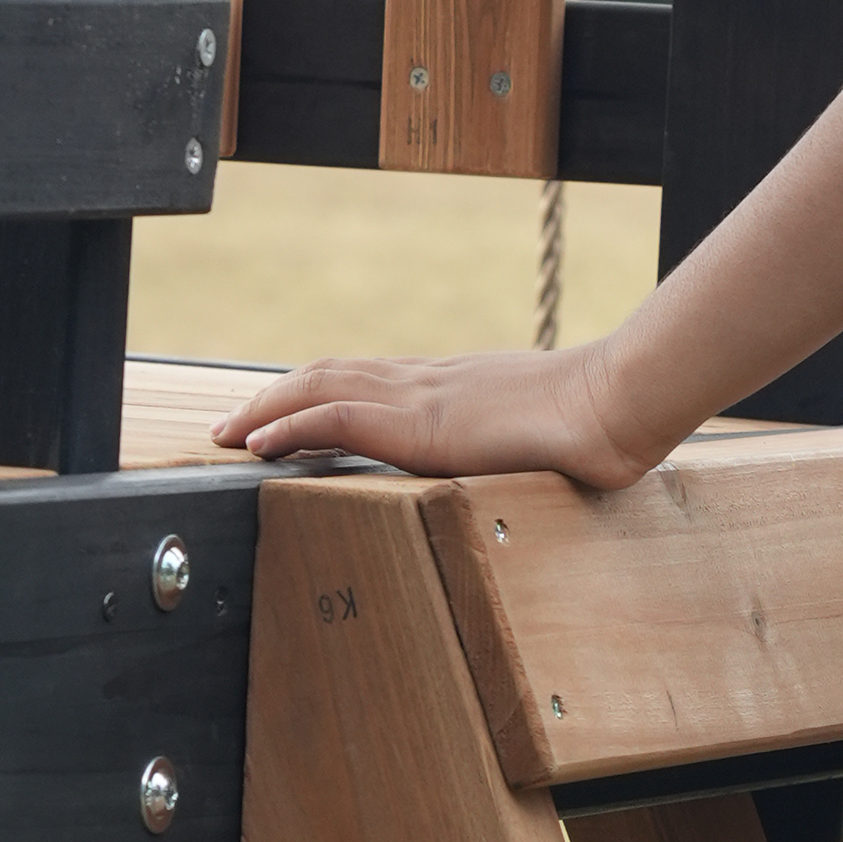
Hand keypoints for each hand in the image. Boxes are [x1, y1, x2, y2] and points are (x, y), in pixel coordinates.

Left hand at [210, 337, 659, 484]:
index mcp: (450, 386)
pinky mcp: (421, 424)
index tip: (281, 417)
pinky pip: (337, 415)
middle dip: (273, 399)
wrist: (615, 404)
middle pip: (329, 375)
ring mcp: (421, 397)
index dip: (315, 395)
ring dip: (265, 409)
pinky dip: (290, 425)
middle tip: (231, 427)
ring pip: (320, 387)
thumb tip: (527, 466)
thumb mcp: (541, 432)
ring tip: (227, 434)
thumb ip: (516, 442)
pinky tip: (257, 444)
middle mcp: (426, 381)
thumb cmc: (595, 423)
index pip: (365, 380)